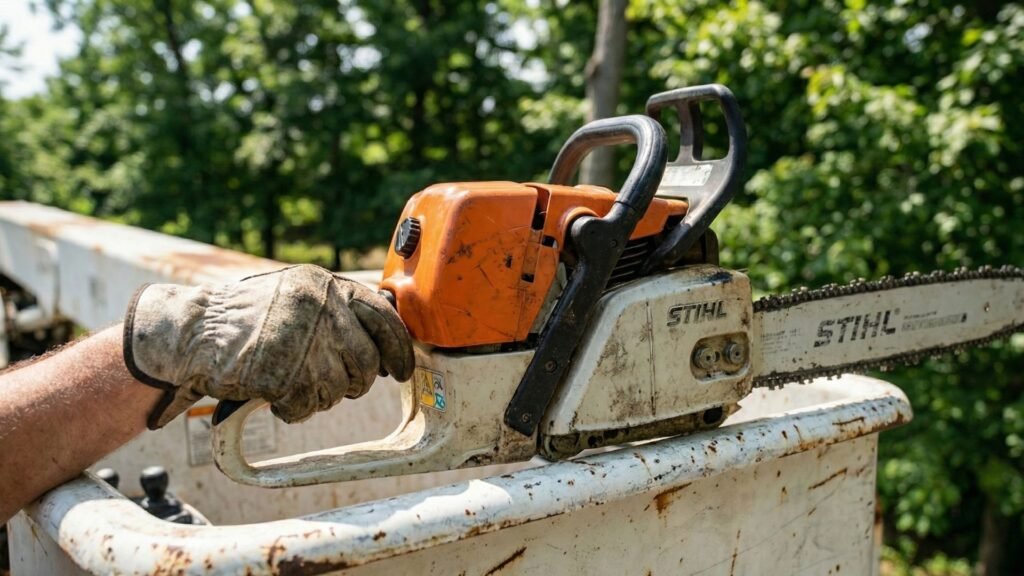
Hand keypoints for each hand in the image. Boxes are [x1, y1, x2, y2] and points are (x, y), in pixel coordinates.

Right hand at [123, 264, 413, 428]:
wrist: (190, 330)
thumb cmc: (246, 317)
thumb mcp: (298, 295)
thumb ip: (338, 310)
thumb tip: (386, 342)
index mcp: (325, 286)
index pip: (384, 318)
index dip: (399, 349)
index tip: (402, 370)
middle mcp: (318, 307)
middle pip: (366, 362)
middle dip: (356, 382)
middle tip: (337, 385)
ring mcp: (300, 339)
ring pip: (339, 388)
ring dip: (321, 397)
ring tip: (294, 385)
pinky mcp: (280, 372)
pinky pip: (306, 405)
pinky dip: (294, 409)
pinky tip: (275, 395)